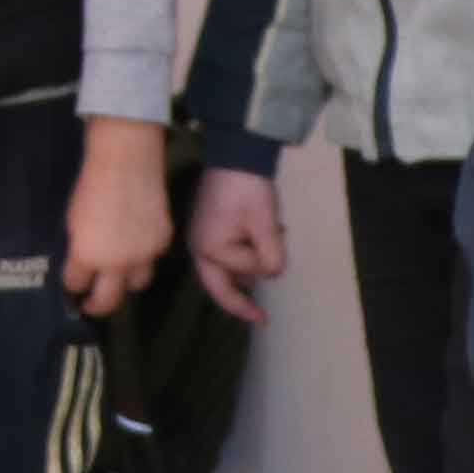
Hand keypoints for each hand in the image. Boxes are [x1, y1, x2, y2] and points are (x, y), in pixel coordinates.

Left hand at [60, 119, 172, 318]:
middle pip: (109, 301)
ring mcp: (144, 254)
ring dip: (125, 283)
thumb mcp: (73, 221)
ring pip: (136, 284)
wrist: (126, 162)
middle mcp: (118, 263)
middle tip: (90, 305)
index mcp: (88, 256)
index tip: (72, 287)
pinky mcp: (163, 241)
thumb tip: (81, 263)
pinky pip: (153, 259)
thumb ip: (79, 248)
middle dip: (97, 307)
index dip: (72, 286)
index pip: (77, 284)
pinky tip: (137, 244)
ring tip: (118, 275)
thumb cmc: (90, 186)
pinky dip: (144, 257)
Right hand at [185, 164, 287, 323]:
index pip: (243, 271)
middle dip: (240, 300)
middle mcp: (200, 247)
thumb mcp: (265, 224)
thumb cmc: (247, 189)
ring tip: (273, 247)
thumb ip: (271, 255)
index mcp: (209, 248)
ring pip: (227, 269)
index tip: (268, 306)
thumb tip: (274, 274)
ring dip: (249, 267)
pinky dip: (246, 253)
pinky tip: (264, 240)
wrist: (235, 153)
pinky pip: (228, 253)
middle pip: (219, 286)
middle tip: (261, 319)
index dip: (263, 267)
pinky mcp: (210, 228)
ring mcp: (202, 237)